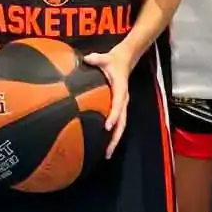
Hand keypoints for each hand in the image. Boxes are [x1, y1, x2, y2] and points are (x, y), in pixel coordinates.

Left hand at [82, 39, 146, 157]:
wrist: (124, 61)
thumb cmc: (112, 61)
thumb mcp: (104, 58)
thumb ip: (96, 59)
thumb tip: (87, 59)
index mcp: (120, 90)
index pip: (118, 105)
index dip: (114, 116)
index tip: (107, 127)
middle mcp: (123, 101)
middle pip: (122, 123)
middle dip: (115, 138)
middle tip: (107, 152)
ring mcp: (122, 106)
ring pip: (121, 126)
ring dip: (114, 141)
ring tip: (107, 154)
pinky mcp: (119, 108)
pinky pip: (118, 124)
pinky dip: (113, 135)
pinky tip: (104, 145)